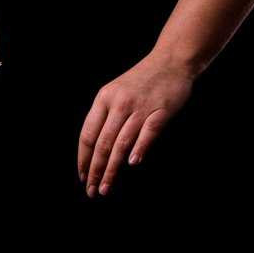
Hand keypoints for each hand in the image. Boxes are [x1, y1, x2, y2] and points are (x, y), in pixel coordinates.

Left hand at [77, 54, 194, 197]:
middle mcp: (119, 102)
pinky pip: (148, 132)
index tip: (82, 178)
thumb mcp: (115, 92)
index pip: (88, 134)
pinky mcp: (161, 109)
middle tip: (92, 192)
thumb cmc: (141, 80)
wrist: (170, 60)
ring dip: (112, 169)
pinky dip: (140, 148)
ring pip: (122, 142)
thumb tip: (93, 152)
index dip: (83, 159)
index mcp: (104, 97)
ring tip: (106, 188)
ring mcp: (141, 106)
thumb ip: (105, 116)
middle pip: (103, 142)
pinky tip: (133, 164)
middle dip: (95, 170)